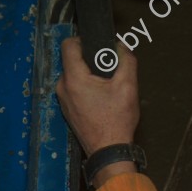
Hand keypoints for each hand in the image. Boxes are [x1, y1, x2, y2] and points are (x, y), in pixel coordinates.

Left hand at [56, 36, 139, 161]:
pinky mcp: (67, 109)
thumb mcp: (128, 86)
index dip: (83, 40)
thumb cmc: (116, 121)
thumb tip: (121, 46)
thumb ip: (126, 60)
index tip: (97, 46)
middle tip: (108, 70)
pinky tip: (101, 98)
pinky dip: (86, 88)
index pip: (68, 45)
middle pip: (72, 60)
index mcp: (74, 79)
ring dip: (88, 75)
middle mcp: (63, 88)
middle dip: (89, 60)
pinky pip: (74, 89)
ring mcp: (63, 100)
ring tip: (107, 86)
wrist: (108, 151)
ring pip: (73, 75)